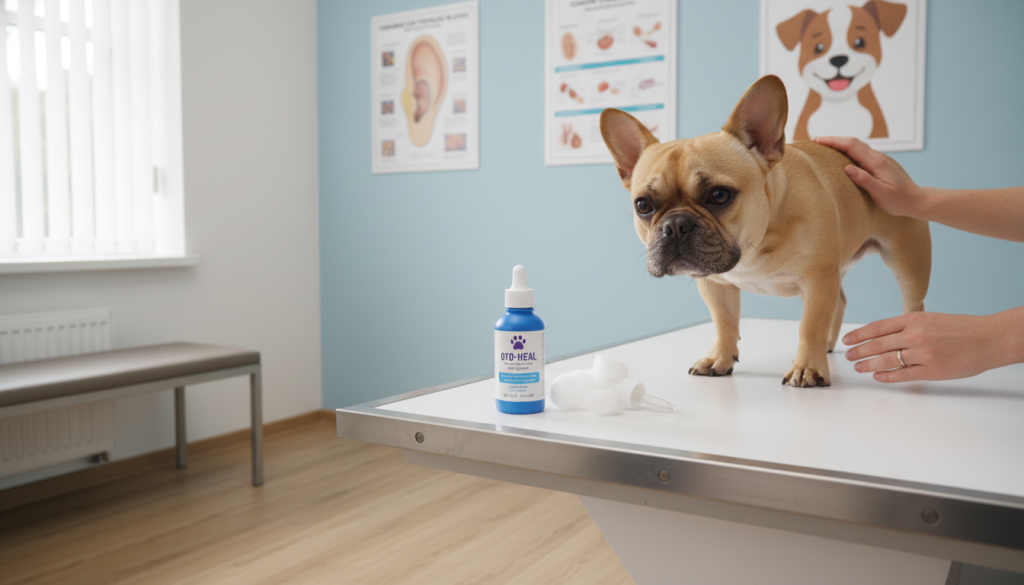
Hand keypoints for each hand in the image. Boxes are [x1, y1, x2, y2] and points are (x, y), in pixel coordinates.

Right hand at [814, 136, 924, 218]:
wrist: (916, 200)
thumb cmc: (898, 200)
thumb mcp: (880, 193)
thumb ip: (864, 179)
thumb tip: (846, 167)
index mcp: (876, 162)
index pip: (851, 146)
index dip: (833, 142)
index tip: (818, 140)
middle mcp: (877, 157)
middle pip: (853, 141)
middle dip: (834, 139)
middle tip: (816, 140)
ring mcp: (879, 159)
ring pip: (857, 145)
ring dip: (840, 142)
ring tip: (825, 144)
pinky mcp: (879, 164)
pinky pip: (861, 151)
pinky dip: (847, 148)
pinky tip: (841, 153)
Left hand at [842, 312, 1011, 382]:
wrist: (988, 338)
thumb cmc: (961, 328)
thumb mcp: (930, 319)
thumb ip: (908, 326)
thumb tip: (883, 335)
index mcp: (914, 319)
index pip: (877, 327)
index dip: (859, 335)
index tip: (847, 340)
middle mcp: (915, 335)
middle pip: (877, 344)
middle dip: (859, 351)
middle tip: (848, 356)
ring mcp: (923, 354)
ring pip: (886, 360)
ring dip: (869, 364)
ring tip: (859, 367)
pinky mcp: (932, 370)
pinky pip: (902, 375)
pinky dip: (887, 376)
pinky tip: (878, 376)